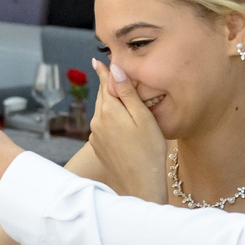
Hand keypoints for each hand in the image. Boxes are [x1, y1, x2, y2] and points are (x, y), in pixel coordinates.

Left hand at [88, 59, 167, 202]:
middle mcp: (97, 121)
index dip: (106, 71)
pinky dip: (109, 118)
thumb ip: (127, 93)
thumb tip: (114, 69)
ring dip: (109, 102)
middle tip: (107, 70)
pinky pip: (103, 126)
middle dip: (107, 85)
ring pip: (102, 111)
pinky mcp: (98, 147)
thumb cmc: (149, 151)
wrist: (141, 185)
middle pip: (102, 96)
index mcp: (108, 110)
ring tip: (117, 93)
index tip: (99, 60)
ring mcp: (95, 136)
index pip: (106, 83)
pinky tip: (120, 121)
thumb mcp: (143, 117)